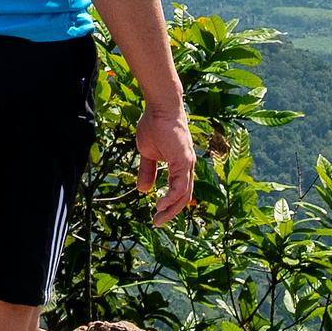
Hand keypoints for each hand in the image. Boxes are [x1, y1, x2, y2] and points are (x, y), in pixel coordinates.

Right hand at [136, 100, 195, 224]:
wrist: (159, 108)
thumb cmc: (154, 125)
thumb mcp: (147, 153)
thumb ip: (147, 171)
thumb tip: (143, 190)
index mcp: (181, 164)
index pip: (179, 190)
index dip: (170, 204)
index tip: (157, 214)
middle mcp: (188, 165)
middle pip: (185, 196)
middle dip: (171, 211)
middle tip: (157, 222)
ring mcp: (188, 163)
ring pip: (184, 194)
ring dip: (171, 209)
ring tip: (158, 217)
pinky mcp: (184, 160)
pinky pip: (180, 185)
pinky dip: (171, 198)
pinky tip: (160, 205)